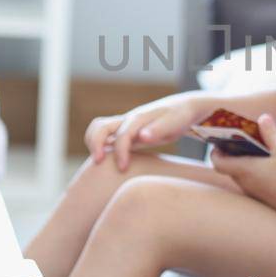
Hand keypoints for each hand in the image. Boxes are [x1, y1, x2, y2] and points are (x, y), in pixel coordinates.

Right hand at [84, 94, 204, 170]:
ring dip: (93, 143)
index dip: (119, 152)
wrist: (182, 107)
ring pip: (99, 129)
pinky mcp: (125, 131)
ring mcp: (124, 124)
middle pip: (100, 126)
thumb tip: (142, 136)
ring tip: (99, 163)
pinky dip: (101, 147)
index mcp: (139, 118)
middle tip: (97, 164)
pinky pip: (106, 136)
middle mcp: (127, 120)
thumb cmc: (179, 116)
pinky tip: (108, 163)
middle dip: (94, 144)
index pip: (122, 135)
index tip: (122, 169)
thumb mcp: (174, 123)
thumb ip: (158, 130)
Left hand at [209, 114, 275, 218]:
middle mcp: (245, 183)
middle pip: (228, 168)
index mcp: (245, 170)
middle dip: (231, 155)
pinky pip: (250, 184)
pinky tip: (268, 166)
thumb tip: (263, 117)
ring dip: (243, 164)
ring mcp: (253, 193)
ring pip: (240, 177)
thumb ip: (271, 132)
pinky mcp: (263, 199)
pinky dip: (253, 174)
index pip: (218, 163)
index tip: (220, 143)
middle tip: (239, 142)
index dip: (215, 152)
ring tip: (255, 151)